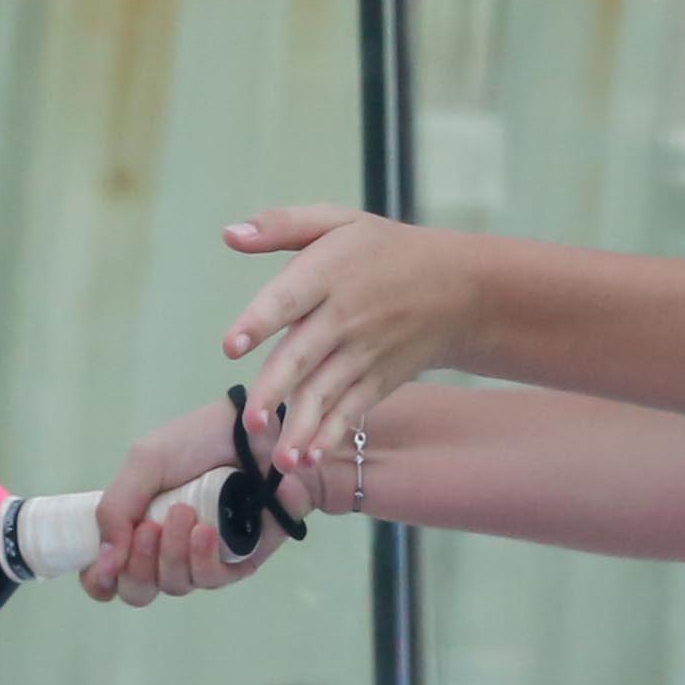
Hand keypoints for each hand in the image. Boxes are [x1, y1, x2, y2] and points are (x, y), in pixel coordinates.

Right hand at [81, 395, 316, 606]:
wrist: (259, 434)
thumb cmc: (200, 441)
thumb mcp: (146, 462)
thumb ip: (115, 508)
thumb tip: (106, 558)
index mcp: (135, 524)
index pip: (106, 572)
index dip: (98, 579)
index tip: (104, 568)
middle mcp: (164, 548)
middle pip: (137, 590)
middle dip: (137, 567)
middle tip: (149, 528)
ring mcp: (199, 558)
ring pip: (172, 585)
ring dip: (172, 553)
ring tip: (185, 513)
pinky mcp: (235, 562)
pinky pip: (209, 580)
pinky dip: (202, 557)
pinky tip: (207, 531)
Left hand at [222, 207, 480, 471]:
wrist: (457, 287)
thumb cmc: (382, 250)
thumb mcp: (337, 221)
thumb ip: (281, 225)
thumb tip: (228, 234)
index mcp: (327, 272)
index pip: (288, 298)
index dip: (259, 321)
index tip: (231, 346)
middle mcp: (344, 316)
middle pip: (303, 356)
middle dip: (275, 391)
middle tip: (250, 422)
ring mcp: (363, 353)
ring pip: (326, 394)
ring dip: (301, 428)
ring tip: (279, 462)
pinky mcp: (378, 380)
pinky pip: (351, 411)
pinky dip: (331, 435)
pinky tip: (309, 459)